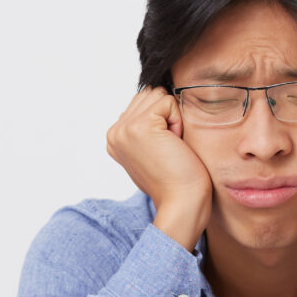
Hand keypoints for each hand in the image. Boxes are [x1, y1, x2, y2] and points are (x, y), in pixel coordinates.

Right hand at [105, 88, 211, 249]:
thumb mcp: (152, 150)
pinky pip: (168, 102)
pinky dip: (178, 121)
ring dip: (173, 118)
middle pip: (149, 95)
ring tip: (171, 146)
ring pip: (158, 96)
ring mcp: (124, 128)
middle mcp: (114, 132)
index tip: (163, 150)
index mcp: (115, 137)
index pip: (143, 103)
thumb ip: (146, 127)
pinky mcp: (140, 126)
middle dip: (167, 116)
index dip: (162, 120)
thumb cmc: (176, 180)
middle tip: (169, 148)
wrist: (182, 202)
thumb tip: (155, 94)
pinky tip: (175, 144)